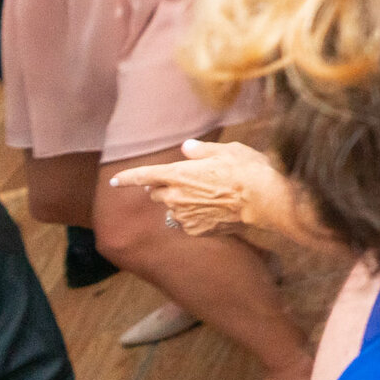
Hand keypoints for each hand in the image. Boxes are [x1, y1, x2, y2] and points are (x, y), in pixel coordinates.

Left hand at [110, 138, 287, 235]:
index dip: (127, 177)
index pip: (144, 175)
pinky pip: (190, 222)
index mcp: (178, 173)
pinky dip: (197, 217)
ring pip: (174, 209)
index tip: (114, 181)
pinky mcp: (198, 230)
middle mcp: (176, 196)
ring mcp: (186, 216)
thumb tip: (187, 148)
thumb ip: (201, 151)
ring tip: (209, 196)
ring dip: (183, 203)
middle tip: (188, 182)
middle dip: (165, 188)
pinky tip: (217, 210)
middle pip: (157, 193)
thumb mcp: (227, 150)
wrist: (266, 200)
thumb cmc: (248, 170)